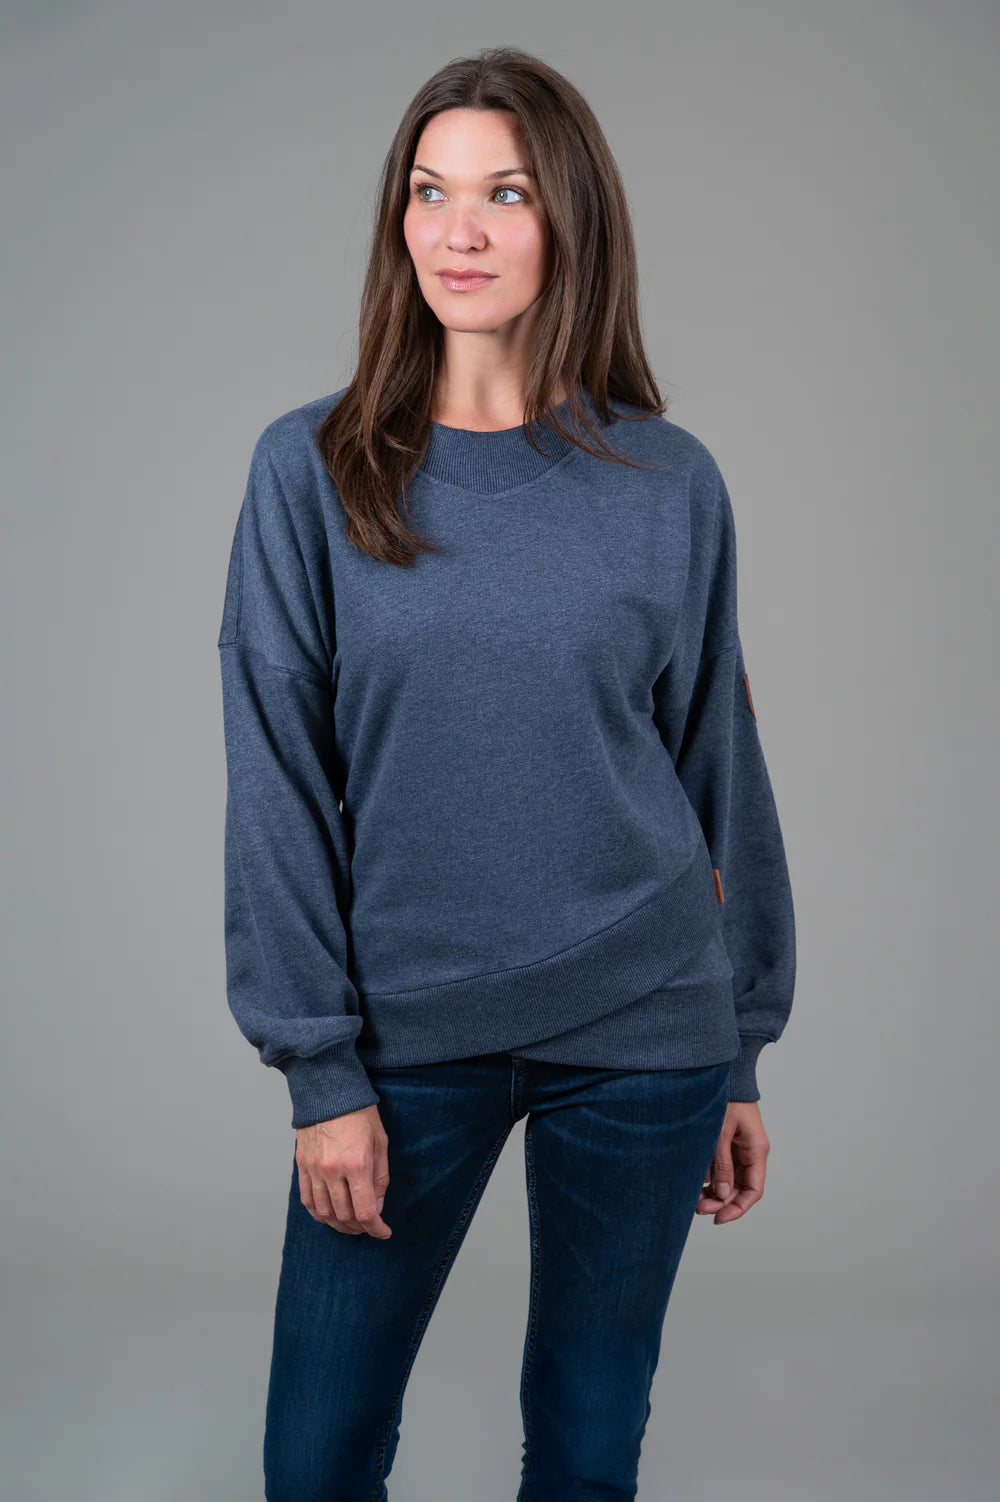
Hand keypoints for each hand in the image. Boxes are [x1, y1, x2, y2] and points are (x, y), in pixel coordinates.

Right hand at [295, 1103, 391, 1237]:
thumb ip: (380, 1178)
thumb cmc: (359, 1113)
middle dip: (360, 1227)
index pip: (365, 1211)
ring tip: (350, 1225)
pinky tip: (329, 1215)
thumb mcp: (380, 1142)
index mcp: (356, 1164)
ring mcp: (314, 1170)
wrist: (329, 1090)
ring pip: (324, 1212)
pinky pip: (307, 1200)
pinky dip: (319, 1214)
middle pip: (344, 1216)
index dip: (376, 1228)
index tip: (384, 1231)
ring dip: (339, 1225)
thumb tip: (377, 1206)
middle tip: (369, 1227)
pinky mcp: (302, 1166)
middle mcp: (332, 1171)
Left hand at [695, 1101, 769, 1223]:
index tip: (718, 1218)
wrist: (727, 1074)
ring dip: (714, 1191)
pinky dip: (710, 1176)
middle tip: (698, 1208)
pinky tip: (695, 1182)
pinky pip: (722, 1167)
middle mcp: (750, 1152)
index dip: (738, 1208)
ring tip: (693, 1198)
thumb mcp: (720, 1132)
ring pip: (729, 1179)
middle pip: (740, 1188)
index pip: (753, 1190)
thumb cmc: (726, 1098)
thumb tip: (722, 1194)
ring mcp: (739, 1148)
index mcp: (756, 1150)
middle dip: (720, 1201)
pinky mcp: (727, 1143)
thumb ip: (722, 1164)